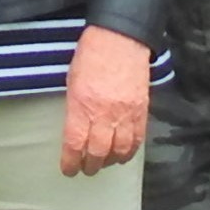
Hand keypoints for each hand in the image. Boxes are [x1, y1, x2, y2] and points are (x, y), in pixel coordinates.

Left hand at [61, 25, 151, 176]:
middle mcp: (104, 114)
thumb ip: (74, 106)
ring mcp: (125, 114)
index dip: (70, 161)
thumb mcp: (72, 80)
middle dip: (90, 165)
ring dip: (110, 161)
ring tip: (104, 163)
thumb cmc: (91, 55)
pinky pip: (137, 139)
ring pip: (120, 150)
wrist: (120, 39)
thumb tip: (76, 127)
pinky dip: (130, 151)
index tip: (68, 169)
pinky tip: (123, 154)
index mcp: (81, 105)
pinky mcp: (142, 111)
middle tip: (86, 169)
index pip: (74, 143)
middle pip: (98, 152)